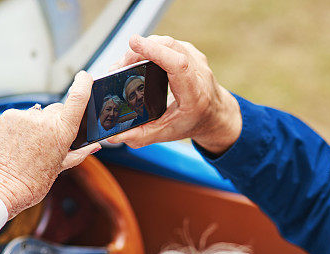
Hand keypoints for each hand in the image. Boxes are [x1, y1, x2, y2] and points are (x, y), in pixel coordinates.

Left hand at [0, 71, 99, 218]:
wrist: (1, 187)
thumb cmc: (32, 182)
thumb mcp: (61, 167)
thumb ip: (80, 153)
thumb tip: (95, 146)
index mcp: (62, 132)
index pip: (77, 99)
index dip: (84, 84)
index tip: (86, 77)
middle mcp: (44, 120)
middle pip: (57, 110)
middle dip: (57, 121)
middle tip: (50, 142)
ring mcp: (24, 117)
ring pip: (38, 114)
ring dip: (37, 125)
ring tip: (31, 146)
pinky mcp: (8, 116)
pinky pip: (21, 116)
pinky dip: (22, 126)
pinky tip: (19, 142)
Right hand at [105, 34, 241, 154]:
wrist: (215, 114)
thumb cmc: (193, 122)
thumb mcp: (167, 133)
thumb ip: (140, 136)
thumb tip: (115, 135)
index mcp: (194, 94)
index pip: (177, 64)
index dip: (155, 51)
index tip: (134, 43)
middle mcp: (199, 72)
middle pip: (169, 47)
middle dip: (140, 51)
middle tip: (119, 66)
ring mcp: (196, 58)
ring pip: (167, 42)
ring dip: (143, 48)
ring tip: (124, 64)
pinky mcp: (189, 51)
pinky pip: (168, 43)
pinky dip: (151, 47)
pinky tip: (139, 58)